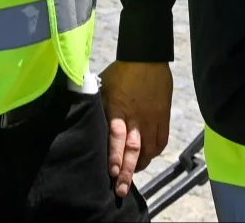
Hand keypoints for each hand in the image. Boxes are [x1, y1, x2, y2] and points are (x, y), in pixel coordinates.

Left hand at [101, 60, 172, 197]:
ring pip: (148, 149)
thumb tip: (81, 114)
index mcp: (119, 109)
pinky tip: (148, 157)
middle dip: (127, 171)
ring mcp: (151, 118)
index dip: (115, 155)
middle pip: (133, 149)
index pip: (117, 137)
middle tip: (121, 189)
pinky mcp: (163, 116)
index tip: (112, 172)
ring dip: (140, 164)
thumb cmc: (121, 71)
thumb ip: (97, 105)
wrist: (147, 56)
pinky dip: (154, 152)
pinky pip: (161, 140)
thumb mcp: (102, 86)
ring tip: (132, 174)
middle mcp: (136, 118)